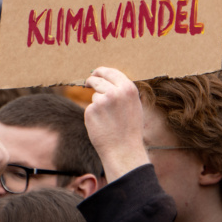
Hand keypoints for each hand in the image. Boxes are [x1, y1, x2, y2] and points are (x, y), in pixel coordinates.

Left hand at [85, 67, 149, 182]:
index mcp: (128, 88)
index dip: (101, 71)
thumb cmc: (130, 129)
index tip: (95, 73)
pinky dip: (93, 115)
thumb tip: (108, 79)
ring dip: (97, 104)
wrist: (123, 150)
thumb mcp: (134, 105)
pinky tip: (101, 125)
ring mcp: (101, 101)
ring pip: (94, 96)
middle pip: (98, 80)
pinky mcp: (91, 111)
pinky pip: (90, 108)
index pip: (111, 72)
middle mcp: (115, 92)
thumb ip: (123, 91)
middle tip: (87, 82)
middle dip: (92, 80)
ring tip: (108, 120)